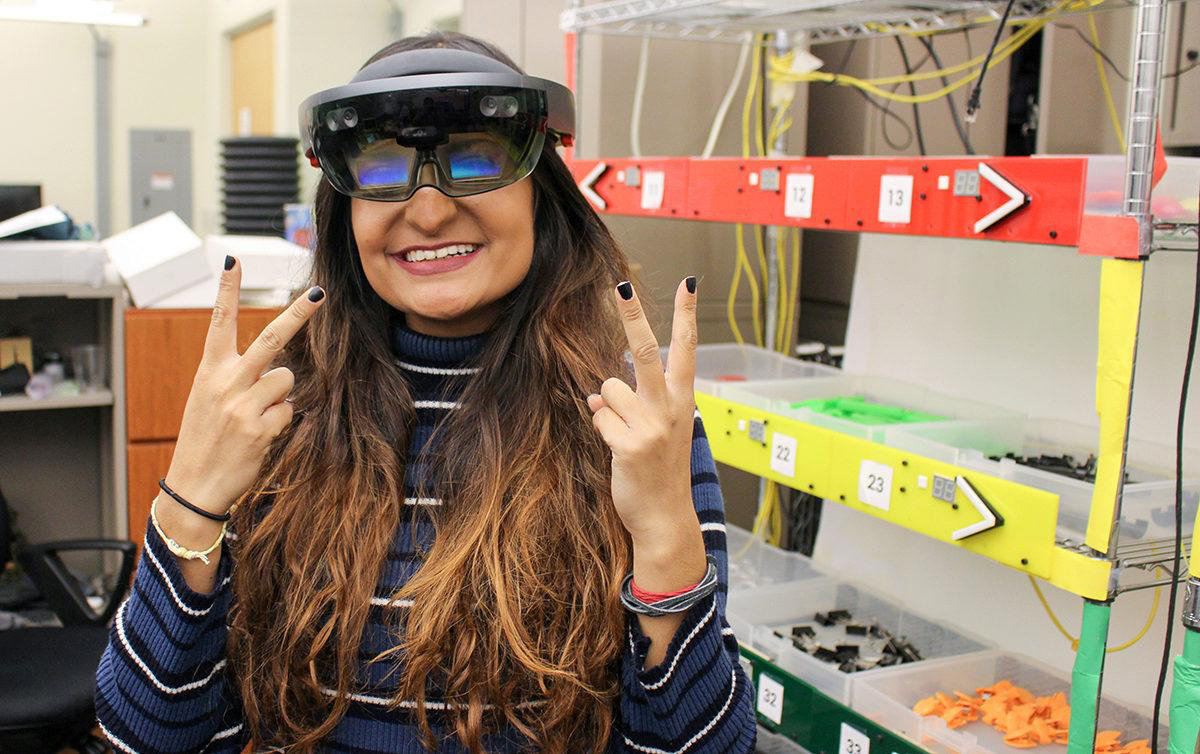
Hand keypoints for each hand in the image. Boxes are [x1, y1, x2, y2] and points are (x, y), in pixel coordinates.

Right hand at [163, 257, 326, 516]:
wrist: (195, 485)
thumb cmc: (204, 439)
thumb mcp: (207, 399)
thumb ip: (234, 377)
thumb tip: (277, 366)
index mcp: (209, 371)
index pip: (218, 322)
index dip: (227, 290)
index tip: (233, 260)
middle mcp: (226, 382)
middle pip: (271, 339)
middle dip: (298, 314)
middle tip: (320, 293)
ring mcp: (244, 405)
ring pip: (287, 380)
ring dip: (279, 396)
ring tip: (255, 417)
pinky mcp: (261, 427)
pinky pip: (288, 411)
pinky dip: (280, 422)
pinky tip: (257, 437)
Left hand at [587, 277, 700, 551]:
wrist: (664, 518)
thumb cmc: (660, 472)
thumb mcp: (657, 432)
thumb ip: (633, 405)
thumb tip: (597, 393)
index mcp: (683, 400)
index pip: (686, 348)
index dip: (686, 314)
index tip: (690, 283)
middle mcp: (670, 408)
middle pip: (645, 351)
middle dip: (633, 316)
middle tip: (621, 285)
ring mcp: (651, 426)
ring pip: (609, 390)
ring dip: (607, 409)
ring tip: (624, 436)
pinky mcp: (630, 445)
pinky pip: (600, 419)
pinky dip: (602, 431)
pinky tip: (618, 452)